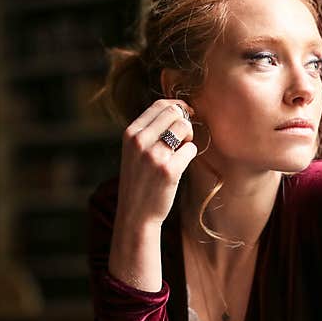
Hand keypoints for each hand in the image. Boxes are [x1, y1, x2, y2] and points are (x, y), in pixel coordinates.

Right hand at [115, 99, 196, 229]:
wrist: (135, 214)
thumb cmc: (139, 181)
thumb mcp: (133, 152)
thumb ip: (148, 132)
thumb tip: (176, 110)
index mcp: (130, 134)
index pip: (159, 105)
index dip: (177, 107)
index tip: (186, 114)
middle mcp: (140, 141)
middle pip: (174, 113)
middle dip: (185, 121)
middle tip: (184, 137)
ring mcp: (154, 155)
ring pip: (184, 128)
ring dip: (188, 137)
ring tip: (181, 151)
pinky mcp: (169, 170)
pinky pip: (191, 149)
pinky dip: (189, 155)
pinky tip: (180, 166)